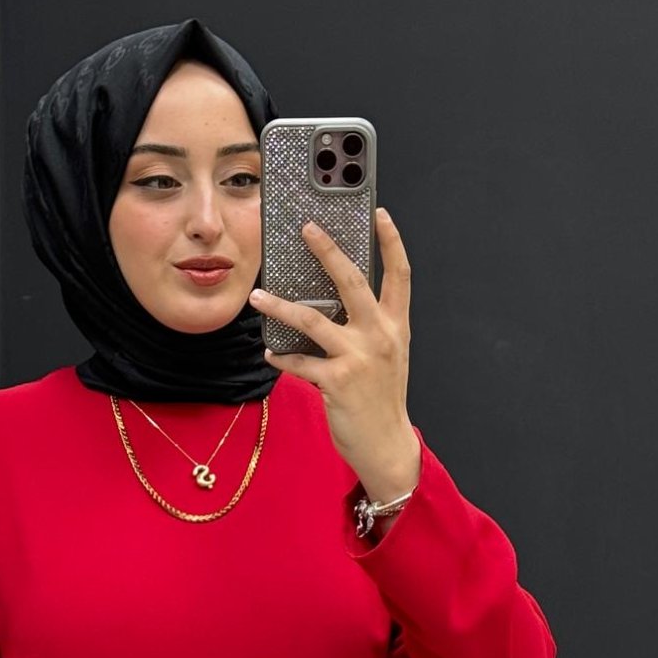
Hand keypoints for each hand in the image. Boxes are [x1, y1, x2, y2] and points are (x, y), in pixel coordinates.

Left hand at [248, 207, 419, 502]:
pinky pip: (300, 362)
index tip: (379, 213)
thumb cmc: (381, 399)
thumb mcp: (387, 356)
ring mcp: (358, 358)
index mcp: (395, 326)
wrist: (387, 444)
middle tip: (307, 229)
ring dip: (280, 306)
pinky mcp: (337, 381)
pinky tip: (270, 352)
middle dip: (328, 251)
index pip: (399, 274)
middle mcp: (379, 336)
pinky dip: (282, 357)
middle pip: (352, 281)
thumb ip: (368, 327)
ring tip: (258, 296)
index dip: (391, 241)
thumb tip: (334, 303)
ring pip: (312, 319)